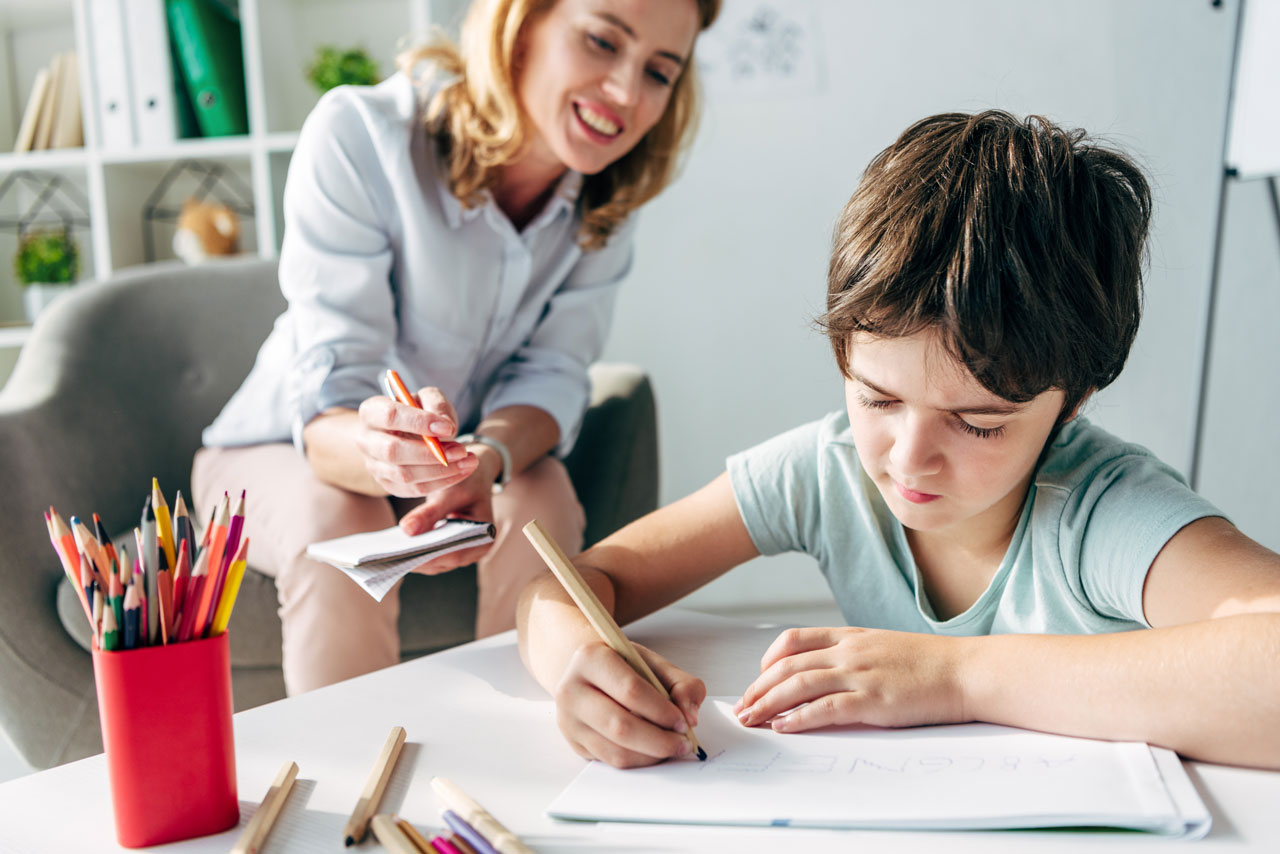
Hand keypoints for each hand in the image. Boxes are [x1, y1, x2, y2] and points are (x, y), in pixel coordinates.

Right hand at [356, 386, 475, 497]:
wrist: (405, 433)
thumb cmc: (418, 412)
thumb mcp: (428, 398)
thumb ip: (436, 405)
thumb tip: (446, 428)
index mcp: (371, 411)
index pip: (391, 416)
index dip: (420, 422)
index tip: (448, 428)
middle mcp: (367, 440)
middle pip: (393, 451)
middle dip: (430, 454)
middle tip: (461, 450)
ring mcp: (374, 465)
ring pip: (404, 475)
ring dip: (441, 471)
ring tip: (468, 461)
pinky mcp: (388, 484)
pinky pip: (414, 489)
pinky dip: (442, 482)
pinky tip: (461, 471)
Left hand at [397, 459, 496, 572]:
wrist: (473, 475)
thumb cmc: (466, 480)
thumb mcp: (450, 491)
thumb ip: (430, 512)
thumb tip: (406, 530)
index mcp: (485, 535)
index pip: (455, 553)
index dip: (429, 556)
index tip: (404, 555)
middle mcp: (476, 548)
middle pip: (443, 561)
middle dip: (417, 559)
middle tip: (390, 557)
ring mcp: (464, 551)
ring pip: (435, 562)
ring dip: (414, 558)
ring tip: (389, 553)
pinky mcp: (451, 549)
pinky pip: (432, 555)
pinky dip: (416, 552)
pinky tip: (397, 546)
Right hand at [554, 641, 705, 767]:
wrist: (588, 674)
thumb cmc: (622, 667)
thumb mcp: (652, 663)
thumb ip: (681, 683)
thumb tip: (690, 716)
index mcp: (590, 658)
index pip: (631, 690)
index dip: (661, 710)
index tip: (683, 721)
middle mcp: (571, 689)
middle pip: (620, 726)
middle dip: (659, 740)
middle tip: (683, 742)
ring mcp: (569, 719)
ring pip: (616, 750)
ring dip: (651, 755)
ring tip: (672, 747)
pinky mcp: (574, 742)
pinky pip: (611, 761)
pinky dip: (639, 761)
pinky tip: (653, 751)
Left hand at [732, 627, 966, 732]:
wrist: (967, 671)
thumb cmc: (930, 664)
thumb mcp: (884, 647)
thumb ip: (854, 655)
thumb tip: (827, 671)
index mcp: (851, 636)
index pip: (794, 639)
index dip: (768, 659)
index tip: (758, 678)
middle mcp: (849, 652)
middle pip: (787, 665)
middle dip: (758, 687)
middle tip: (743, 706)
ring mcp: (860, 674)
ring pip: (798, 685)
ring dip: (768, 703)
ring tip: (752, 719)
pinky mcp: (872, 701)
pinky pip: (825, 709)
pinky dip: (798, 719)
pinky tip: (783, 727)